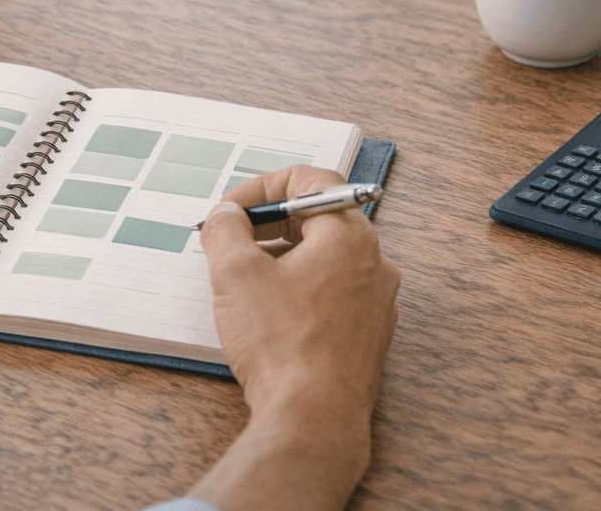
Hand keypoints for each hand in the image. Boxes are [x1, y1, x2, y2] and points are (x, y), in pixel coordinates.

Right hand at [188, 165, 399, 510]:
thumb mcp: (235, 273)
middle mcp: (374, 264)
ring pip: (324, 259)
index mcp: (350, 236)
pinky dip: (299, 290)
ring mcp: (376, 303)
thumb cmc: (282, 345)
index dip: (262, 186)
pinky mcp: (368, 336)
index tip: (231, 210)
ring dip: (281, 257)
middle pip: (319, 218)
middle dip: (268, 223)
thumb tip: (224, 216)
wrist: (313, 420)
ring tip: (243, 280)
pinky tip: (269, 315)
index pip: (312, 180)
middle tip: (230, 241)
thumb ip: (225, 229)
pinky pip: (332, 294)